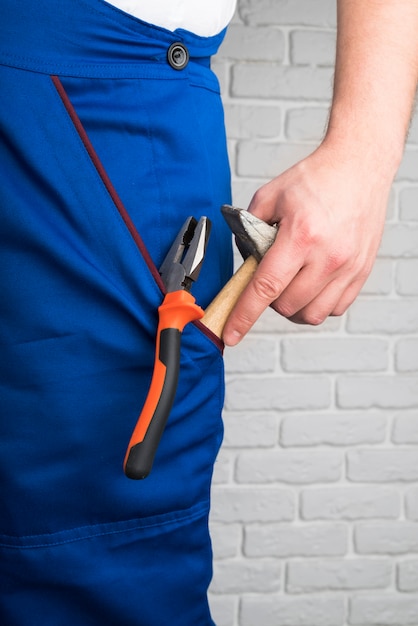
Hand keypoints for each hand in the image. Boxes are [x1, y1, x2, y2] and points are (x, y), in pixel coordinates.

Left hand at [222, 143, 390, 345]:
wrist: (359, 167)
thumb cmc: (317, 179)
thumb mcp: (271, 196)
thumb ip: (249, 230)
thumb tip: (244, 262)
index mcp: (301, 236)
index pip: (266, 288)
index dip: (244, 315)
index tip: (232, 333)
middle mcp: (328, 256)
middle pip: (287, 306)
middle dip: (270, 300)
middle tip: (271, 276)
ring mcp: (348, 267)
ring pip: (311, 314)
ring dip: (293, 307)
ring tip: (290, 285)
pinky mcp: (361, 272)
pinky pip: (334, 309)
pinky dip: (317, 305)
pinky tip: (311, 285)